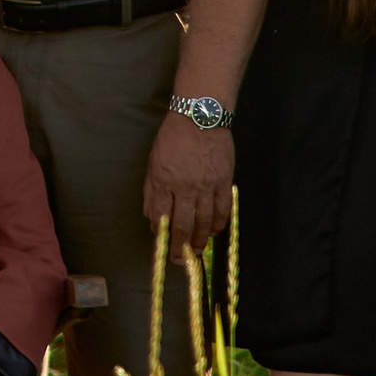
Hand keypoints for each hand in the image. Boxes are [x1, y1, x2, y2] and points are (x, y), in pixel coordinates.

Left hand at [143, 112, 234, 251]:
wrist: (200, 116)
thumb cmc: (173, 137)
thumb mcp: (153, 162)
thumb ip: (152, 191)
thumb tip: (152, 216)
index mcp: (163, 180)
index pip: (161, 217)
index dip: (161, 235)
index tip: (162, 245)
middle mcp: (184, 186)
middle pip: (182, 225)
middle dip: (180, 247)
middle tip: (179, 259)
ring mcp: (206, 185)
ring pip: (203, 222)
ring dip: (199, 240)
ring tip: (196, 250)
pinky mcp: (223, 181)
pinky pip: (222, 210)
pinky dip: (218, 225)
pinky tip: (213, 232)